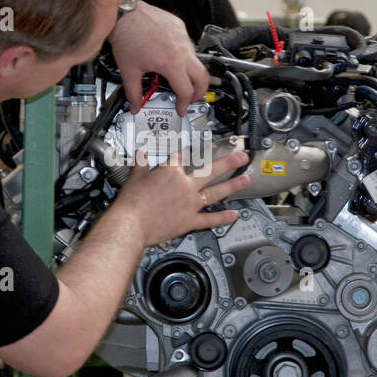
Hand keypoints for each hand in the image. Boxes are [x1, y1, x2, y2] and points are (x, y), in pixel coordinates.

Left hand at [109, 0, 208, 114]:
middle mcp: (182, 50)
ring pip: (197, 61)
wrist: (123, 13)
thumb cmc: (126, 36)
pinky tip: (172, 58)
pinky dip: (184, 56)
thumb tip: (134, 105)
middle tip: (191, 98)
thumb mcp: (128, 71)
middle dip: (199, 92)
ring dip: (191, 73)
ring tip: (179, 78)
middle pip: (203, 78)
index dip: (184, 105)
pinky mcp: (180, 27)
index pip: (186, 91)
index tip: (181, 108)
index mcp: (171, 64)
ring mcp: (183, 37)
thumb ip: (133, 93)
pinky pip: (189, 45)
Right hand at [111, 150, 249, 246]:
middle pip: (210, 170)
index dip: (184, 154)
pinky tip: (233, 215)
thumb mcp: (135, 177)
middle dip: (228, 163)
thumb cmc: (132, 203)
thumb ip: (141, 165)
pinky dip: (222, 218)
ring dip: (232, 185)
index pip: (181, 158)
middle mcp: (185, 186)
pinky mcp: (189, 220)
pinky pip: (209, 219)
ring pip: (215, 192)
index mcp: (171, 172)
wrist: (131, 224)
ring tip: (245, 180)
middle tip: (241, 158)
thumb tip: (141, 155)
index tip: (187, 152)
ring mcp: (189, 203)